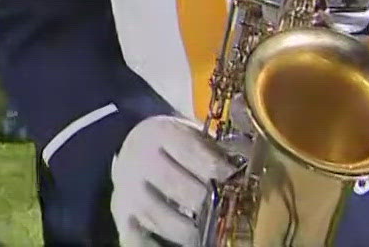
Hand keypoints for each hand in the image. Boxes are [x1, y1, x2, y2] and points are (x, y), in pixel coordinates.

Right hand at [111, 115, 233, 245]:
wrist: (131, 148)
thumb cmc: (175, 146)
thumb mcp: (193, 134)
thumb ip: (217, 149)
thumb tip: (248, 170)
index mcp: (161, 133)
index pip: (192, 152)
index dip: (220, 170)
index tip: (240, 182)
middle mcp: (139, 159)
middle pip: (178, 187)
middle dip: (209, 203)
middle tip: (231, 213)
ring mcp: (127, 189)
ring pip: (160, 217)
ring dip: (191, 231)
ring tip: (214, 235)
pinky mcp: (120, 213)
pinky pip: (135, 238)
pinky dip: (153, 246)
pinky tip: (180, 246)